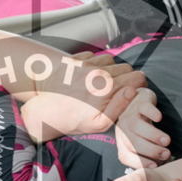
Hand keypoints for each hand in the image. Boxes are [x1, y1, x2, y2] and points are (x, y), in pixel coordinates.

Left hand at [23, 53, 145, 138]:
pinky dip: (95, 64)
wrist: (43, 110)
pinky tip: (88, 77)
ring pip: (112, 60)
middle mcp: (98, 73)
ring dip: (111, 70)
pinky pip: (95, 56)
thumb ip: (119, 107)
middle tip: (116, 90)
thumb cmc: (72, 120)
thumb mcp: (98, 123)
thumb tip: (132, 91)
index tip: (132, 93)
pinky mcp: (76, 60)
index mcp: (107, 88)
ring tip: (101, 83)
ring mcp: (86, 65)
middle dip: (126, 78)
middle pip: (127, 67)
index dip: (138, 86)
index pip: (138, 78)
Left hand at [116, 87, 171, 168]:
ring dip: (152, 135)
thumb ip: (146, 154)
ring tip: (167, 141)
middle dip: (150, 150)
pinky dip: (152, 113)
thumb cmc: (142, 125)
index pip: (125, 155)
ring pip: (137, 126)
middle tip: (166, 154)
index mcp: (122, 141)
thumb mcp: (139, 140)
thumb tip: (160, 168)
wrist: (138, 98)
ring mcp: (130, 114)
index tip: (155, 166)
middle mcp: (123, 129)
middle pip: (132, 142)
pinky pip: (144, 108)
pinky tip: (159, 118)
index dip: (139, 162)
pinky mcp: (140, 102)